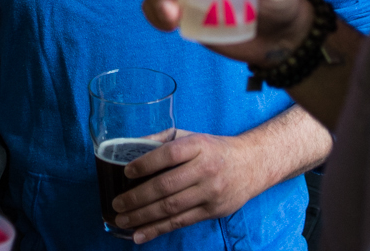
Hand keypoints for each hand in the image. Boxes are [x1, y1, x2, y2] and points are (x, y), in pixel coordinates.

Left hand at [112, 131, 267, 242]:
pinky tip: (140, 234)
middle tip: (117, 204)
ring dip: (143, 217)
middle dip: (138, 197)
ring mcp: (210, 192)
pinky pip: (180, 222)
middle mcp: (205, 169)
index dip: (146, 163)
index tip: (127, 172)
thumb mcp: (192, 136)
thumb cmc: (214, 149)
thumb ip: (163, 139)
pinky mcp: (212, 211)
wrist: (252, 165)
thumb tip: (132, 145)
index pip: (169, 155)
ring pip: (171, 207)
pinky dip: (158, 229)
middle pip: (167, 186)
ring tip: (122, 220)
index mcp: (198, 146)